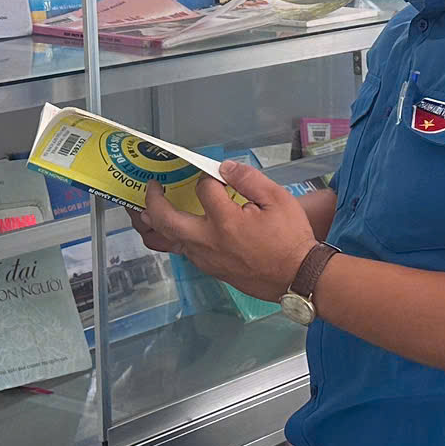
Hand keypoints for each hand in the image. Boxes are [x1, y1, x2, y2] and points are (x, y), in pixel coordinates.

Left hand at [129, 159, 317, 302]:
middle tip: (152, 186)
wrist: (297, 277)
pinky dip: (172, 237)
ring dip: (154, 223)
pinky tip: (176, 229)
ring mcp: (205, 259)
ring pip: (168, 241)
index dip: (208, 178)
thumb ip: (248, 179)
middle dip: (152, 200)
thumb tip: (225, 167)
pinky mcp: (209, 269)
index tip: (216, 176)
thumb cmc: (291, 239)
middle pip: (164, 220)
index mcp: (225, 221)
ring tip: (147, 209)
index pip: (203, 189)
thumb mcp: (278, 199)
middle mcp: (207, 241)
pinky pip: (182, 251)